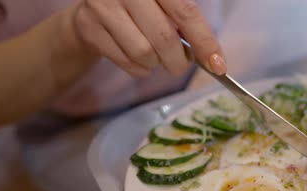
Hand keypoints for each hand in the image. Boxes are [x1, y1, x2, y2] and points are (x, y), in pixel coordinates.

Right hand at [71, 0, 225, 76]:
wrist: (95, 6)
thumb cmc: (141, 7)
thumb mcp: (165, 4)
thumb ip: (186, 22)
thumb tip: (212, 57)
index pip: (186, 13)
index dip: (205, 42)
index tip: (218, 65)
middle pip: (164, 38)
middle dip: (178, 61)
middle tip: (180, 65)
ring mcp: (103, 5)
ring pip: (144, 53)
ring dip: (156, 64)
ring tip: (154, 55)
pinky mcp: (89, 26)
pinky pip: (126, 62)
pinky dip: (139, 69)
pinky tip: (138, 59)